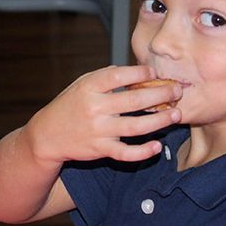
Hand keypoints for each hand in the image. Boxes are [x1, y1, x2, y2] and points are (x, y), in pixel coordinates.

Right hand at [23, 65, 180, 165]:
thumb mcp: (81, 85)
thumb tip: (137, 71)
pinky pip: (125, 153)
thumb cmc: (69, 106)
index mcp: (89, 87)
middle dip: (161, 94)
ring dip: (160, 121)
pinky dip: (143, 152)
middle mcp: (94, 108)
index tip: (155, 73)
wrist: (47, 135)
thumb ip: (106, 77)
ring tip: (176, 114)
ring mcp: (98, 130)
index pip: (120, 76)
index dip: (141, 73)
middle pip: (134, 100)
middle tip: (177, 91)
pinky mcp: (100, 150)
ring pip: (136, 127)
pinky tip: (157, 146)